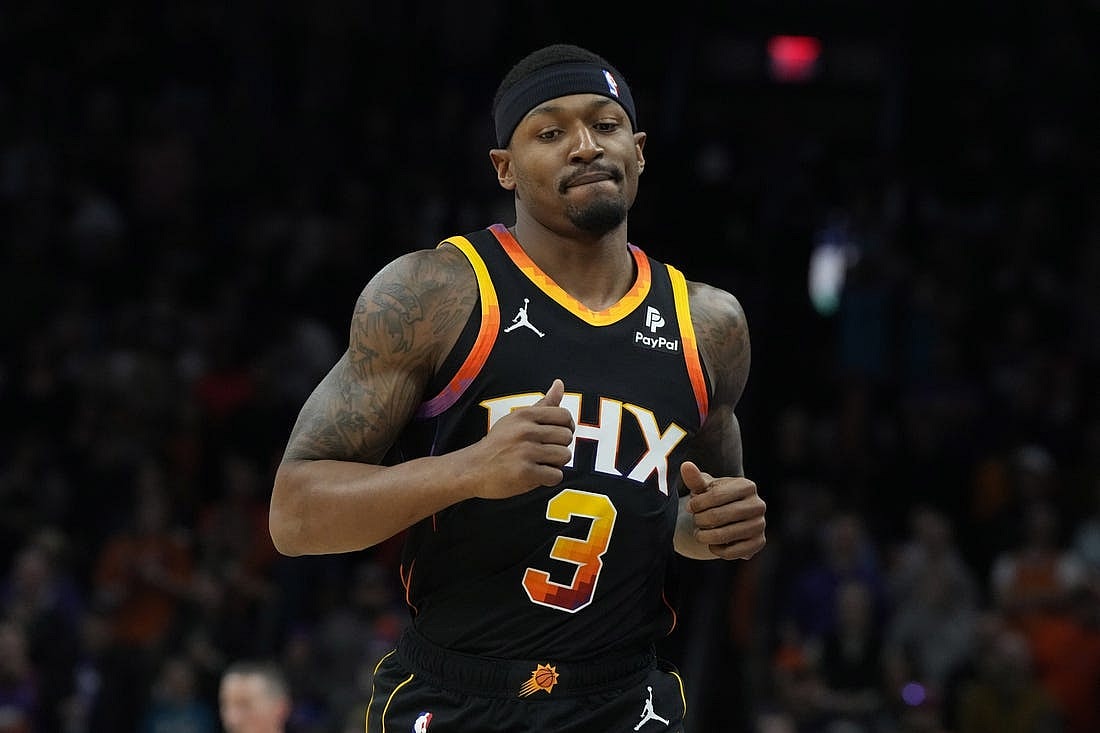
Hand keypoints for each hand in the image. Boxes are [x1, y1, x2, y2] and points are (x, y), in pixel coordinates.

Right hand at [469, 378, 574, 499]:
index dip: (567, 427)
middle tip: (544, 453)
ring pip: (564, 455)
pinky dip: (549, 479)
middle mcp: (526, 431)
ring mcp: (525, 452)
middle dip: (560, 446)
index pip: (564, 415)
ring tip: (539, 463)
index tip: (558, 436)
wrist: (472, 469)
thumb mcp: (516, 419)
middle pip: (566, 436)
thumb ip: (542, 403)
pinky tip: (535, 475)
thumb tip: (559, 383)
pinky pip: (556, 476)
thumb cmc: (498, 443)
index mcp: (524, 415)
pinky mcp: (525, 473)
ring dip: (556, 463)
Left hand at [681, 461, 765, 559]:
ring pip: (724, 535)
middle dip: (700, 521)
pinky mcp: (759, 543)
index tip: (688, 507)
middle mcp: (758, 504)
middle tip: (695, 521)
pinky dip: (716, 550)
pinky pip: (732, 552)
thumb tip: (686, 465)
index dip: (697, 504)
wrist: (728, 518)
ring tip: (699, 533)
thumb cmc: (713, 499)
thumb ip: (695, 478)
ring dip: (704, 536)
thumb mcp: (704, 488)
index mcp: (747, 485)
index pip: (716, 496)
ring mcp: (760, 524)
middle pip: (718, 516)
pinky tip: (712, 543)